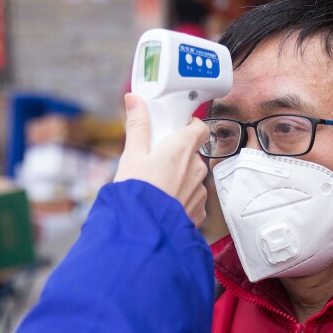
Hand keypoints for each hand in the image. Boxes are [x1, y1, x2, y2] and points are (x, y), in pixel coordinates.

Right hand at [114, 93, 209, 226]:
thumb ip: (137, 126)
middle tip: (155, 163)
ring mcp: (201, 191)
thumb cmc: (137, 193)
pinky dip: (181, 198)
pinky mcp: (200, 211)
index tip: (174, 129)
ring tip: (156, 188)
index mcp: (182, 149)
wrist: (145, 234)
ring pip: (192, 177)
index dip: (189, 126)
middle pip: (192, 153)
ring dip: (179, 178)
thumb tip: (134, 99)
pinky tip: (164, 204)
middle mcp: (197, 168)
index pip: (199, 127)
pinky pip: (192, 198)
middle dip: (177, 156)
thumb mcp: (131, 156)